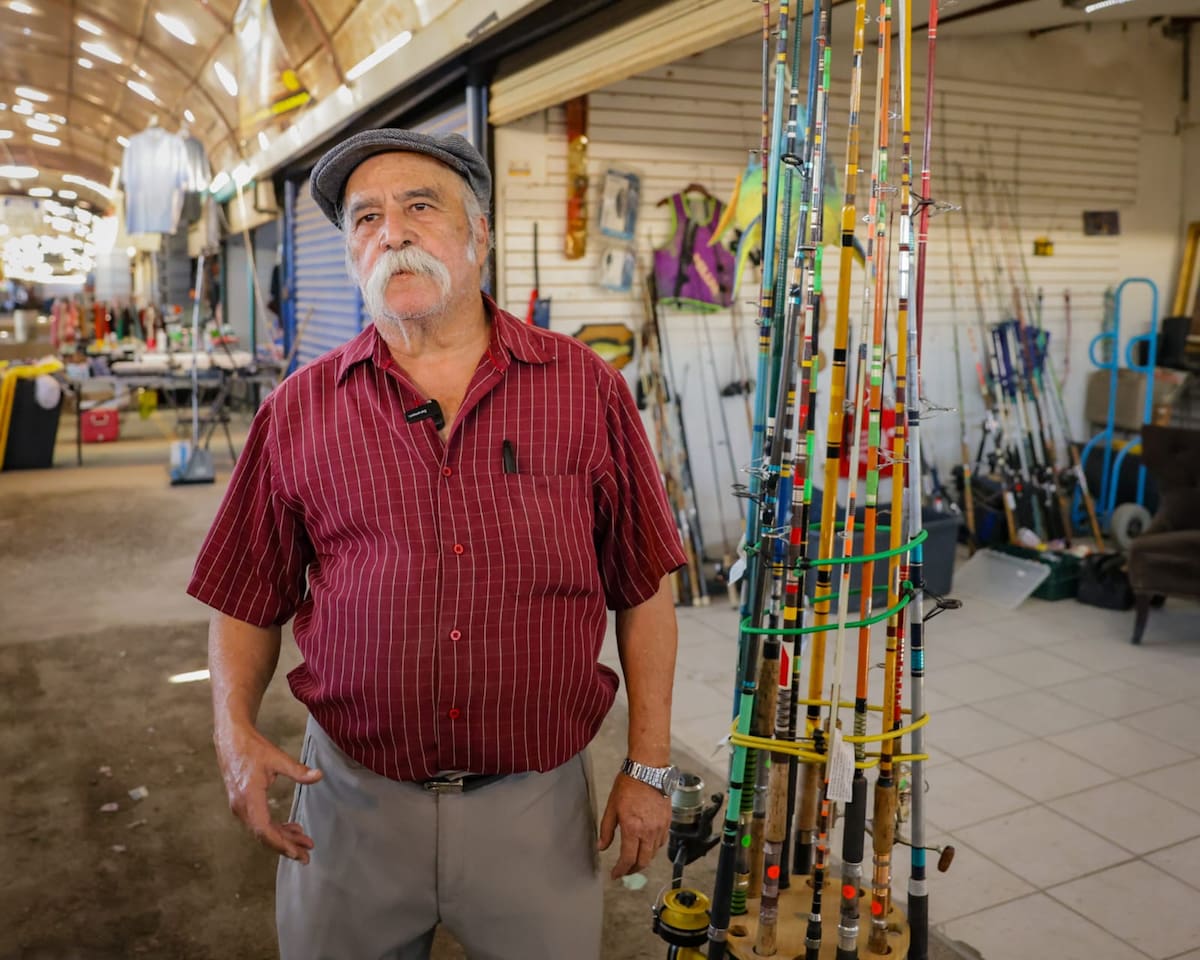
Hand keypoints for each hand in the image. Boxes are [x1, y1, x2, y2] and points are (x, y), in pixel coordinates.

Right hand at [215, 725, 322, 863]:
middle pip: (264, 835)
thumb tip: (319, 776)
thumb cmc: (252, 748)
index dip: (280, 843)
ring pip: (262, 830)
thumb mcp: (277, 758)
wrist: (230, 740)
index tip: (296, 852)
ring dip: (282, 838)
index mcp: (249, 797)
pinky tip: (291, 828)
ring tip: (304, 842)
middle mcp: (241, 807)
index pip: (263, 829)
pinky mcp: (243, 804)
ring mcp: (240, 807)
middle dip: (286, 846)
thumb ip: (298, 770)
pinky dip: (275, 828)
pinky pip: (259, 823)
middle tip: (307, 855)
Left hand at [597, 772, 669, 878]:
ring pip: (654, 853)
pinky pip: (662, 842)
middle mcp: (648, 831)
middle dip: (633, 870)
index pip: (628, 859)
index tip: (615, 874)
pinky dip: (654, 848)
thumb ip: (607, 829)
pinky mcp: (667, 821)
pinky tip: (647, 846)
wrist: (649, 769)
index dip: (620, 870)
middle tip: (625, 871)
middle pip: (643, 861)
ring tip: (635, 859)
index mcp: (632, 829)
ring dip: (644, 860)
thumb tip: (601, 847)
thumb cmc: (628, 784)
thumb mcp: (611, 807)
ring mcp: (660, 827)